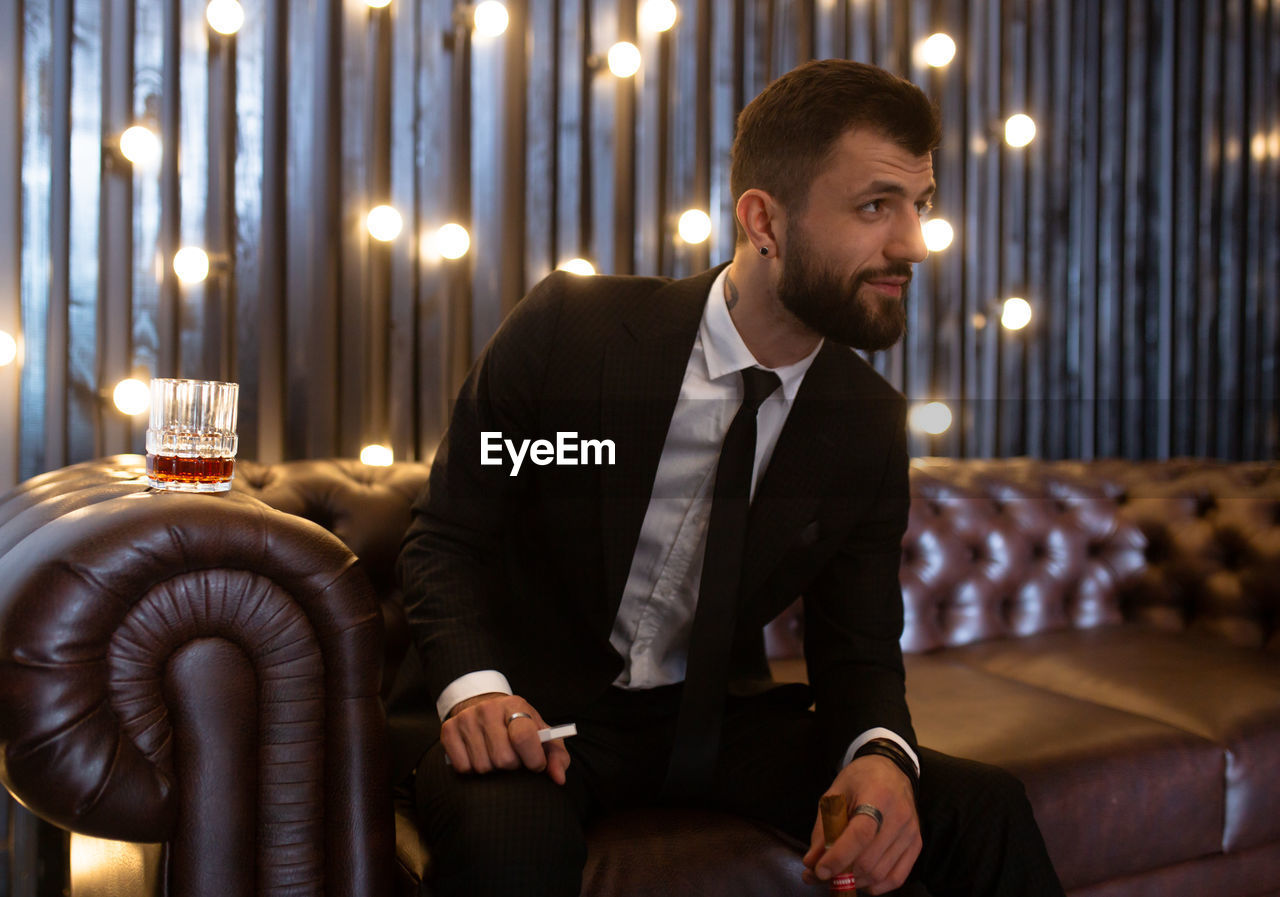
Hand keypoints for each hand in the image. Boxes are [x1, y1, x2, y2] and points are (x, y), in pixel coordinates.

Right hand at [441, 692, 570, 784]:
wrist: (486, 706)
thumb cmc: (519, 726)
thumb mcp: (542, 735)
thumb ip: (557, 757)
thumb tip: (559, 778)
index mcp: (516, 705)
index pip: (523, 736)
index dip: (532, 759)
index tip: (535, 765)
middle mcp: (488, 709)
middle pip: (503, 758)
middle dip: (513, 766)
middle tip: (514, 758)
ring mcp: (467, 719)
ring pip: (483, 766)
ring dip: (493, 770)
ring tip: (496, 755)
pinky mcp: (448, 730)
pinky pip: (463, 767)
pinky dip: (472, 770)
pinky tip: (479, 756)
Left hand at [802, 755, 920, 894]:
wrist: (891, 769)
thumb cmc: (860, 779)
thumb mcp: (835, 794)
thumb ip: (822, 827)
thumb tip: (812, 862)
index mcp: (877, 796)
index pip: (860, 835)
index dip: (838, 857)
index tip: (819, 870)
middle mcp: (899, 817)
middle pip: (869, 860)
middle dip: (841, 874)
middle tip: (820, 875)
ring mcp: (910, 833)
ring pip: (880, 873)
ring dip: (855, 882)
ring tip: (836, 877)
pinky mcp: (916, 845)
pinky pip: (897, 877)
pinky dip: (876, 886)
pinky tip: (860, 880)